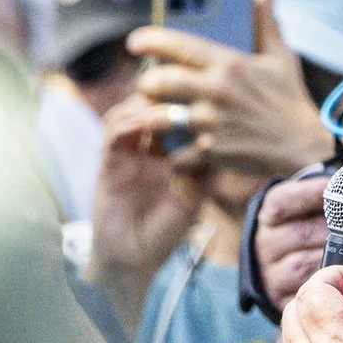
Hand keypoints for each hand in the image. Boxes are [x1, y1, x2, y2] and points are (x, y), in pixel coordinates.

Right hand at [87, 95, 205, 322]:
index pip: (174, 113)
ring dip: (145, 104)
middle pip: (150, 104)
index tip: (206, 88)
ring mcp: (125, 152)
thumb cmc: (166, 230)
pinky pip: (114, 136)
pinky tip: (141, 122)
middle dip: (164, 91)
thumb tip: (234, 141)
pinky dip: (126, 124)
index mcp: (167, 151)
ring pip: (130, 111)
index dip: (186, 99)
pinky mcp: (107, 164)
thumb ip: (208, 169)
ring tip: (163, 103)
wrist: (134, 257)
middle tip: (181, 84)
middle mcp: (145, 147)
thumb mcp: (195, 196)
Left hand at [129, 0, 335, 176]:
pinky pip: (175, 152)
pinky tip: (177, 149)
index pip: (178, 44)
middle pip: (158, 81)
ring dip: (151, 118)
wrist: (303, 146)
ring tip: (154, 115)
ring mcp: (212, 122)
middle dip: (146, 83)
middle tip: (148, 85)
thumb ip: (267, 24)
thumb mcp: (281, 58)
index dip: (150, 39)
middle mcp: (216, 90)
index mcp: (230, 63)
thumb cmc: (290, 99)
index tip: (134, 41)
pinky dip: (172, 154)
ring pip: (158, 118)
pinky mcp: (212, 151)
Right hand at [253, 171, 331, 307]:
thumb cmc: (309, 220)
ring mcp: (270, 272)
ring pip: (307, 264)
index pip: (286, 201)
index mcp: (271, 211)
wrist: (285, 262)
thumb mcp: (317, 194)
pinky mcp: (281, 298)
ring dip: (338, 257)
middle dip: (338, 229)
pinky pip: (308, 293)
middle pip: (303, 234)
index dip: (317, 195)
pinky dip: (331, 286)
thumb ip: (340, 172)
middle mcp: (264, 242)